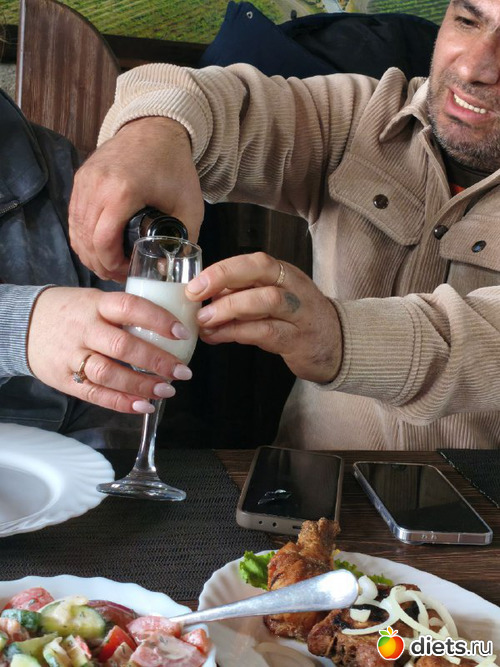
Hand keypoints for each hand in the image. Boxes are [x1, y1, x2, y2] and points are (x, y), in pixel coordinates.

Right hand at [27, 287, 193, 413]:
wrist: (24, 324)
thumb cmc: (71, 312)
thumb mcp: (95, 300)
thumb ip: (125, 313)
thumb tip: (171, 326)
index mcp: (96, 304)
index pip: (130, 307)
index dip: (158, 320)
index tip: (182, 333)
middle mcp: (85, 329)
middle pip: (123, 346)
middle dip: (157, 361)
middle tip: (182, 371)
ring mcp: (72, 356)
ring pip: (109, 373)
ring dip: (141, 385)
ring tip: (167, 390)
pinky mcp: (64, 380)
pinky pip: (95, 394)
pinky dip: (121, 403)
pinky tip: (143, 405)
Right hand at [69, 117, 203, 280]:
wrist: (157, 129)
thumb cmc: (174, 166)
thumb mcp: (189, 206)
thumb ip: (183, 240)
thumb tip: (172, 269)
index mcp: (122, 192)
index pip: (103, 241)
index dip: (112, 264)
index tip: (126, 272)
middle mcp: (97, 185)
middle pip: (86, 239)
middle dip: (100, 263)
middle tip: (118, 274)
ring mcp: (85, 181)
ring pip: (76, 229)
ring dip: (89, 252)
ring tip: (109, 264)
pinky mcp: (81, 178)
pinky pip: (74, 216)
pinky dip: (83, 235)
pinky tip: (99, 246)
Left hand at [186, 252, 342, 383]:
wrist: (337, 345)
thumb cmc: (296, 319)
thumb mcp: (272, 299)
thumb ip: (242, 295)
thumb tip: (204, 297)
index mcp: (285, 273)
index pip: (255, 261)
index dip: (223, 269)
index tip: (196, 284)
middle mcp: (294, 288)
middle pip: (261, 273)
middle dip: (223, 281)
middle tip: (195, 297)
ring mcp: (300, 314)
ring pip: (265, 301)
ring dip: (229, 309)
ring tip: (204, 322)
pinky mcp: (299, 340)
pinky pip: (267, 332)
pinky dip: (238, 334)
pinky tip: (218, 337)